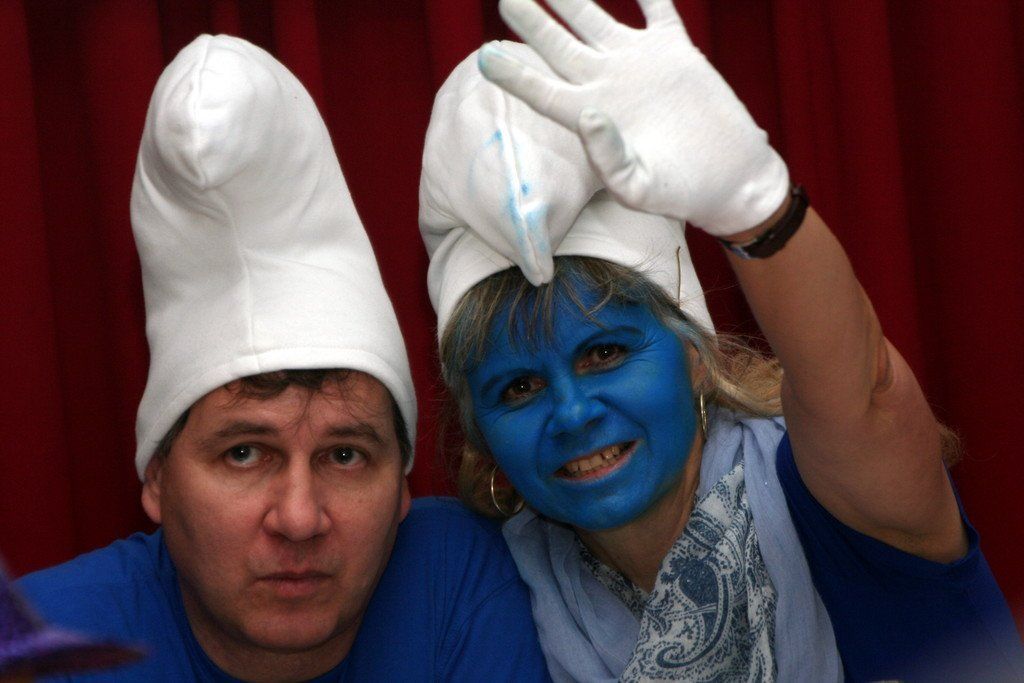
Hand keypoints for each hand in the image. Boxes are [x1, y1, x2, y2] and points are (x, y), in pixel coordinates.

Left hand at [478, 0, 788, 234]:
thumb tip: (589, 117)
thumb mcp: (639, 187)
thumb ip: (608, 160)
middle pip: (557, 45)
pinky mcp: (674, 50)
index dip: (513, 73)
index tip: (485, 56)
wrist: (729, 178)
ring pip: (594, 19)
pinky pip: (656, 7)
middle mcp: (606, 84)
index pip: (542, 90)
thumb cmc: (678, 192)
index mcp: (589, 117)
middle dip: (530, 20)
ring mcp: (638, 63)